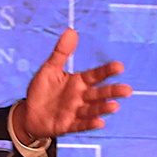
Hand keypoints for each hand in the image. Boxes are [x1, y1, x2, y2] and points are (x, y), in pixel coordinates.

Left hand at [14, 28, 132, 141]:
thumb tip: (71, 30)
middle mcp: (81, 97)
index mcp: (79, 82)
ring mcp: (75, 112)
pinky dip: (89, 124)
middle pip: (99, 94)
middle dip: (112, 92)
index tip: (119, 66)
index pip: (95, 75)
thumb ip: (61, 53)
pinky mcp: (67, 125)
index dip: (106, 71)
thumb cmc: (42, 90)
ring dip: (103, 108)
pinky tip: (100, 122)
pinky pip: (80, 125)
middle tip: (127, 90)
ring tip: (114, 106)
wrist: (29, 113)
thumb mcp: (49, 69)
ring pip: (92, 109)